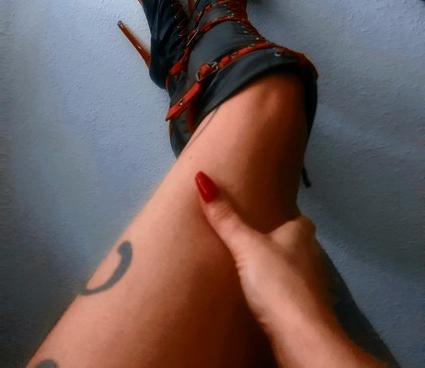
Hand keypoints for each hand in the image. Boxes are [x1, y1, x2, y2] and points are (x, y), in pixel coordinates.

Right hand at [194, 171, 330, 333]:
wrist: (299, 334)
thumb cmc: (277, 281)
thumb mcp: (247, 246)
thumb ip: (226, 218)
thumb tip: (202, 178)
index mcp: (301, 235)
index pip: (299, 220)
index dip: (286, 217)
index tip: (267, 215)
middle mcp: (311, 256)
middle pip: (297, 243)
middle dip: (280, 241)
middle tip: (254, 239)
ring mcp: (310, 285)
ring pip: (294, 267)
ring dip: (279, 265)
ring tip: (254, 264)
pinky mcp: (304, 308)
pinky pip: (290, 291)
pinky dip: (278, 289)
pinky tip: (262, 295)